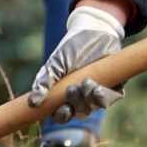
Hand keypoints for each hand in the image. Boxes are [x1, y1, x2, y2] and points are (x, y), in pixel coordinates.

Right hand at [29, 3, 126, 122]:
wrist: (93, 31)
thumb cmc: (71, 48)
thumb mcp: (55, 63)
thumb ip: (44, 81)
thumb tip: (33, 102)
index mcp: (64, 95)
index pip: (61, 114)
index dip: (61, 115)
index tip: (62, 109)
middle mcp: (81, 98)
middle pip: (79, 113)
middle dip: (76, 105)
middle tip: (72, 89)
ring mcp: (97, 93)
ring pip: (94, 107)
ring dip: (89, 99)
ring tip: (86, 82)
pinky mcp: (114, 87)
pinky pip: (110, 99)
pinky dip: (103, 96)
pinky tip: (98, 87)